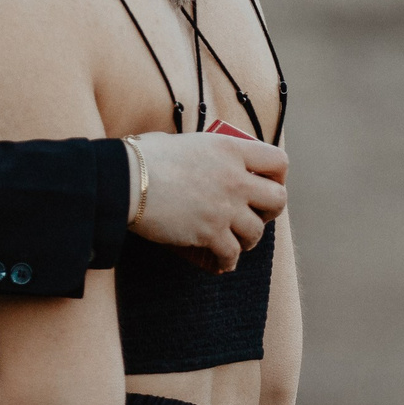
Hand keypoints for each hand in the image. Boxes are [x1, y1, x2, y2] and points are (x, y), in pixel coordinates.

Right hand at [128, 131, 287, 272]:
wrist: (125, 181)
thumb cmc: (144, 158)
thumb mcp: (181, 142)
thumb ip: (201, 153)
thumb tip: (198, 160)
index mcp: (230, 149)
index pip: (278, 161)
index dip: (278, 175)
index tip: (266, 183)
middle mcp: (235, 178)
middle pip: (278, 199)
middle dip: (270, 211)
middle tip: (255, 215)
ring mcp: (225, 207)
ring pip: (257, 232)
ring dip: (247, 239)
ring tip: (235, 241)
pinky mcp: (210, 232)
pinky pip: (232, 254)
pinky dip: (228, 261)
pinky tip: (222, 262)